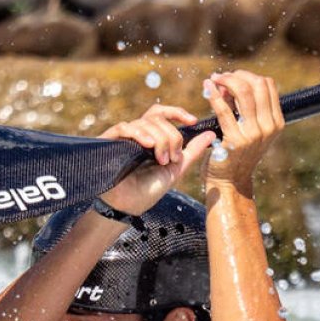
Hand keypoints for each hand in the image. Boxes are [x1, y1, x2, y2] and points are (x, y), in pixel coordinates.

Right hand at [98, 105, 215, 214]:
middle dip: (171, 136)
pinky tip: (147, 144)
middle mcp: (137, 135)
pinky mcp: (108, 142)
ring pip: (144, 123)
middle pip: (157, 118)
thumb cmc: (148, 190)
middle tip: (172, 158)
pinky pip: (123, 127)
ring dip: (159, 139)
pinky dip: (138, 133)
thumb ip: (192, 151)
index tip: (193, 121)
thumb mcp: (176, 168)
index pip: (162, 114)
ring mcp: (123, 138)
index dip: (177, 113)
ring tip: (161, 160)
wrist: (127, 207)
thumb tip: (211, 134)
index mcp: (151, 137)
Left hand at [202, 71, 284, 193]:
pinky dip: (214, 95)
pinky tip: (207, 87)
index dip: (249, 76)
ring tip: (213, 80)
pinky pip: (223, 109)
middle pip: (257, 84)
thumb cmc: (237, 155)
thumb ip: (243, 108)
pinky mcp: (235, 140)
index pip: (268, 85)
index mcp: (276, 123)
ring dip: (226, 81)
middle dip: (237, 75)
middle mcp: (269, 127)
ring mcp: (254, 134)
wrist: (230, 183)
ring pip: (243, 92)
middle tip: (221, 77)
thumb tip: (229, 83)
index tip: (233, 78)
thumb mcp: (249, 130)